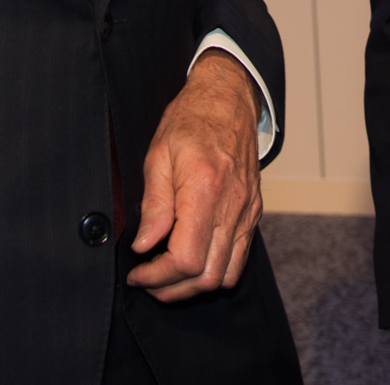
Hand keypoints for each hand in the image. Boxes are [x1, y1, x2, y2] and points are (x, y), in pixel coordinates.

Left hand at [125, 49, 262, 301]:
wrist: (228, 99)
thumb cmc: (191, 121)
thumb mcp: (158, 155)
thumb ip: (154, 205)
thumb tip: (144, 245)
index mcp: (205, 190)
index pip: (185, 259)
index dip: (157, 276)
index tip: (137, 272)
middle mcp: (231, 206)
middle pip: (206, 276)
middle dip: (171, 289)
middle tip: (147, 281)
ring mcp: (246, 212)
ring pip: (226, 275)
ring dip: (193, 286)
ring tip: (167, 278)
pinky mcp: (253, 213)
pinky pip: (239, 258)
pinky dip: (216, 271)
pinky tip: (193, 261)